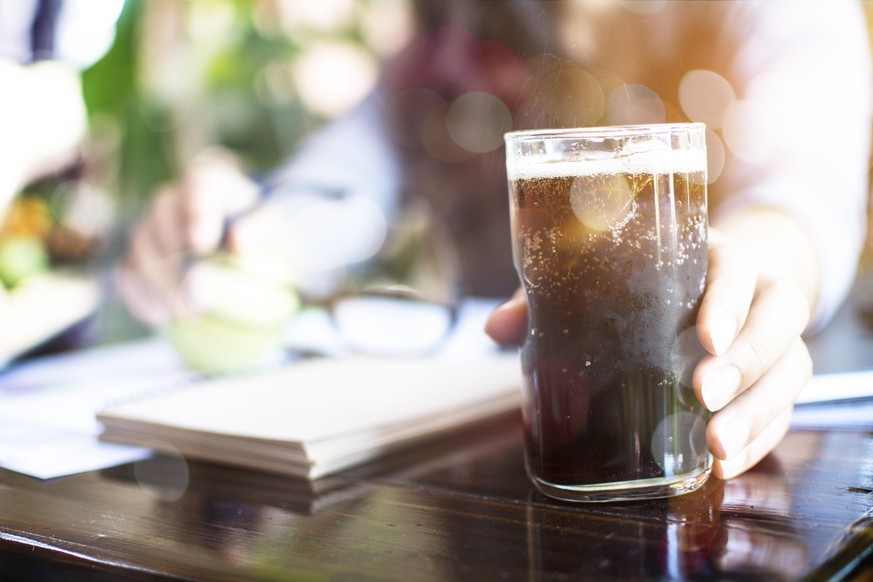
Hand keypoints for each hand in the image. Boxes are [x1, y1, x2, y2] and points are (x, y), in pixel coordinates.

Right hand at [115, 150, 259, 326]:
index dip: (197, 211)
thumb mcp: (279, 231)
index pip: (199, 183)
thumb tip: (238, 243)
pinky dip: (140, 294)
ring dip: (159, 282)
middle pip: (162, 215)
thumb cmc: (270, 240)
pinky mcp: (140, 255)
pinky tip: (160, 318)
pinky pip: (129, 271)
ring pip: (141, 244)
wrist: (255, 260)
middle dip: (176, 255)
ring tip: (186, 314)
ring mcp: (153, 225)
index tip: (202, 244)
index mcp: (212, 182)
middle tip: (196, 295)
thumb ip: (261, 230)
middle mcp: (176, 197)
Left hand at [484, 229, 811, 479]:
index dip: (730, 300)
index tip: (705, 336)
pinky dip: (762, 438)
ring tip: (716, 446)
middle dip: (748, 360)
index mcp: (712, 258)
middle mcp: (754, 294)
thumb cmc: (641, 284)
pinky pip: (786, 408)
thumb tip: (496, 328)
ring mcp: (771, 338)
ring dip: (760, 409)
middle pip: (780, 319)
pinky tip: (727, 464)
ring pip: (792, 367)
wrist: (701, 295)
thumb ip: (548, 299)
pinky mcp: (774, 379)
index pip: (737, 268)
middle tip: (706, 394)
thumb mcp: (598, 283)